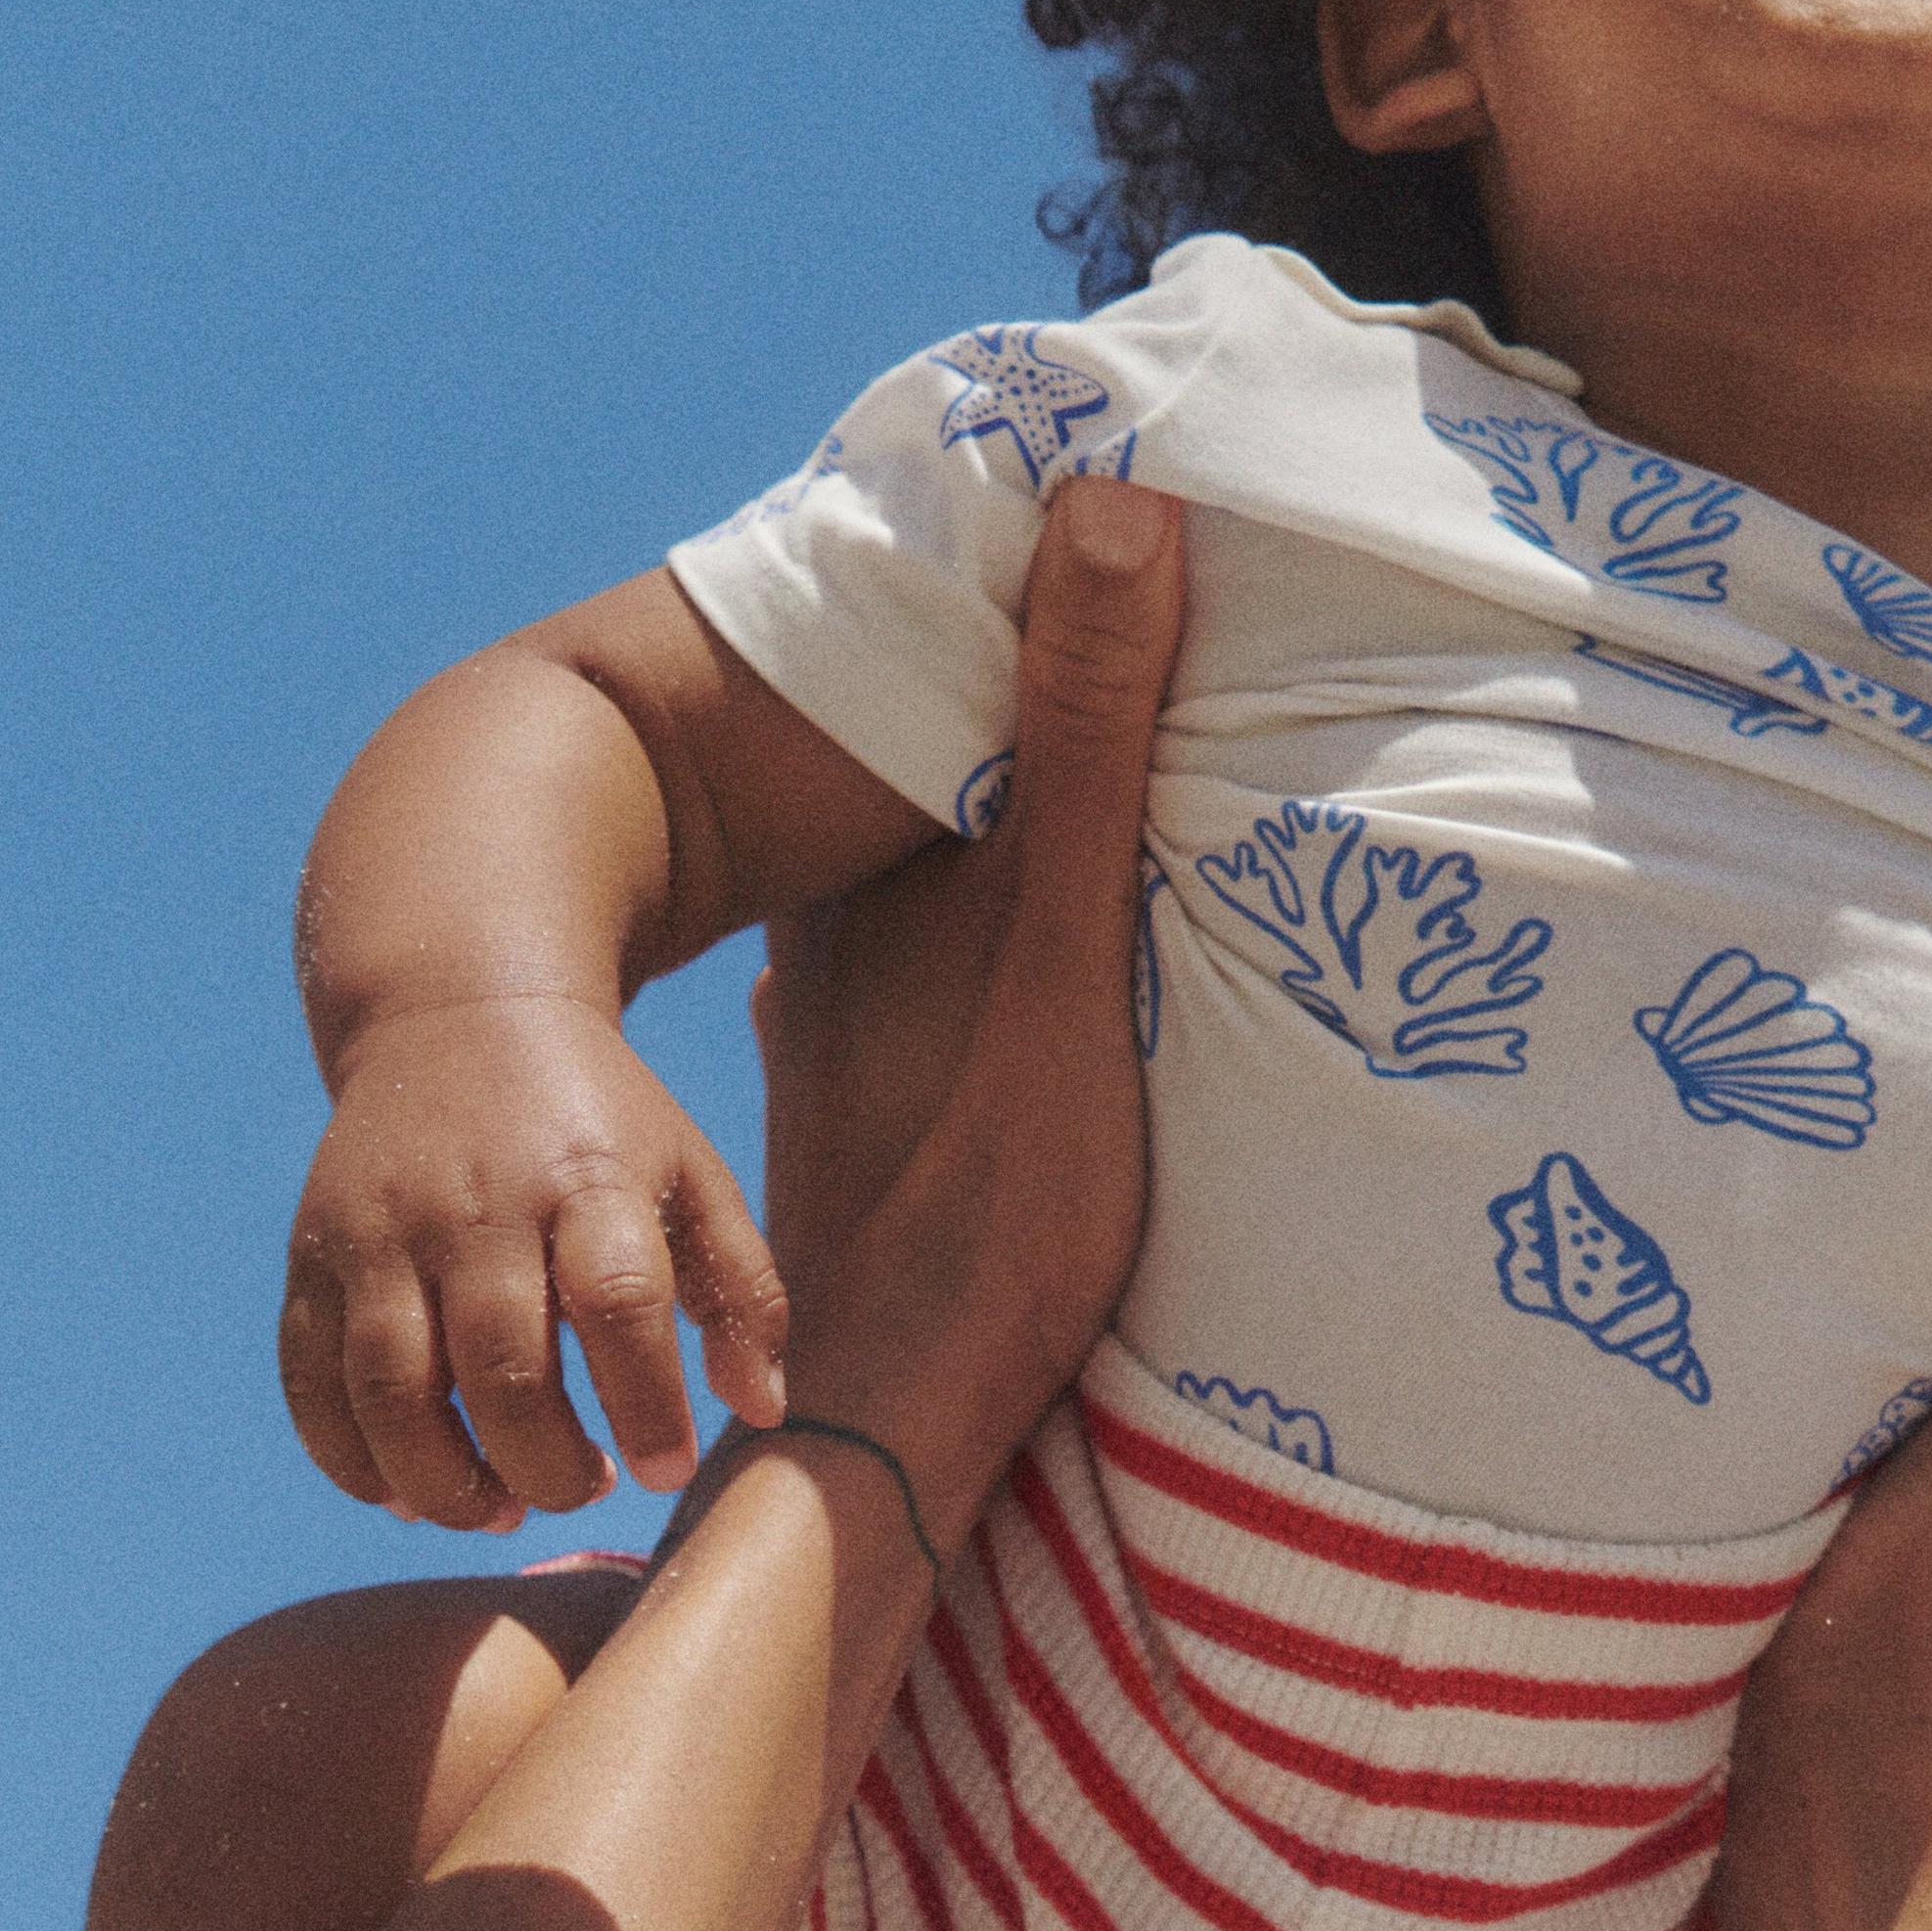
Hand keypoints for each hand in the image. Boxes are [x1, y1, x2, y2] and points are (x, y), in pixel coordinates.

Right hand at [277, 995, 789, 1530]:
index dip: (647, 1407)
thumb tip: (763, 1414)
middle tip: (583, 1488)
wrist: (456, 1014)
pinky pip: (309, 1382)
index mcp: (586, 1176)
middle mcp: (473, 1202)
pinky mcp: (311, 1255)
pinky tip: (407, 1492)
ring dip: (445, 1483)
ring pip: (390, 1390)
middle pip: (499, 1365)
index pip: (618, 1303)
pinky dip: (350, 1461)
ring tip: (499, 1508)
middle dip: (546, 1465)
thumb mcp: (690, 1173)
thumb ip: (741, 1290)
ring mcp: (378, 1229)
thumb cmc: (598, 1123)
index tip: (666, 1471)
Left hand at [746, 477, 1177, 1551]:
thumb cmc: (988, 1193)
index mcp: (868, 881)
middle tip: (1072, 616)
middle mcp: (823, 947)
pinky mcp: (853, 1125)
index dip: (996, 608)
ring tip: (1053, 760)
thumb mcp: (1065, 941)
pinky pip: (906, 989)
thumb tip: (1108, 505)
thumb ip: (1085, 740)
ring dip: (963, 834)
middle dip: (973, 712)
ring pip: (901, 893)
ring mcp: (832, 1042)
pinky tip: (984, 949)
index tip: (1065, 519)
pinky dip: (950, 942)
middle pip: (910, 791)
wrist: (893, 1425)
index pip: (926, 695)